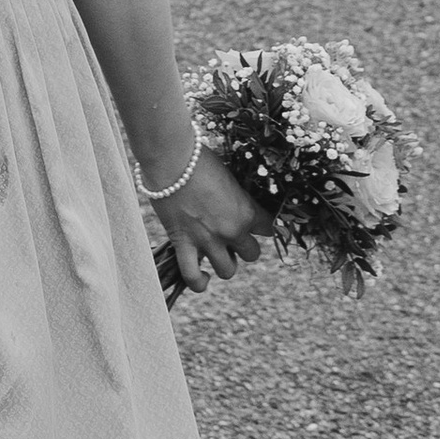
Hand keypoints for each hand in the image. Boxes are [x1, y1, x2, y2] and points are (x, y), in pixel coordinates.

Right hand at [159, 147, 273, 293]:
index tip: (255, 223)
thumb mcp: (228, 175)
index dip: (262, 226)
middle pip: (252, 254)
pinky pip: (193, 276)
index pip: (269, 229)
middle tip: (231, 235)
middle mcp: (232, 230)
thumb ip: (235, 196)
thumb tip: (233, 202)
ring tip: (217, 252)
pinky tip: (203, 275)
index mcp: (247, 211)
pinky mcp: (184, 244)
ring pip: (228, 270)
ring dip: (225, 262)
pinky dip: (199, 281)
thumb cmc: (199, 157)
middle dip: (243, 246)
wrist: (170, 157)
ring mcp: (208, 241)